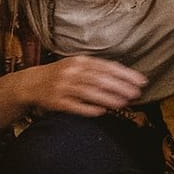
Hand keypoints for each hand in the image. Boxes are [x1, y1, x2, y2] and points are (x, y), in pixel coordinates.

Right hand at [30, 56, 147, 115]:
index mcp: (79, 61)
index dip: (125, 74)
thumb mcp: (77, 66)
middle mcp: (72, 72)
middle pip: (100, 78)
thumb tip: (124, 78)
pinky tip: (102, 112)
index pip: (106, 66)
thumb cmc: (61, 74)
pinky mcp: (56, 101)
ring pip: (89, 92)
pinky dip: (89, 108)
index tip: (141, 81)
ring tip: (123, 102)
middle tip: (136, 93)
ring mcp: (63, 86)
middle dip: (120, 86)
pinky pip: (75, 105)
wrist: (32, 83)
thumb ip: (97, 70)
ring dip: (108, 98)